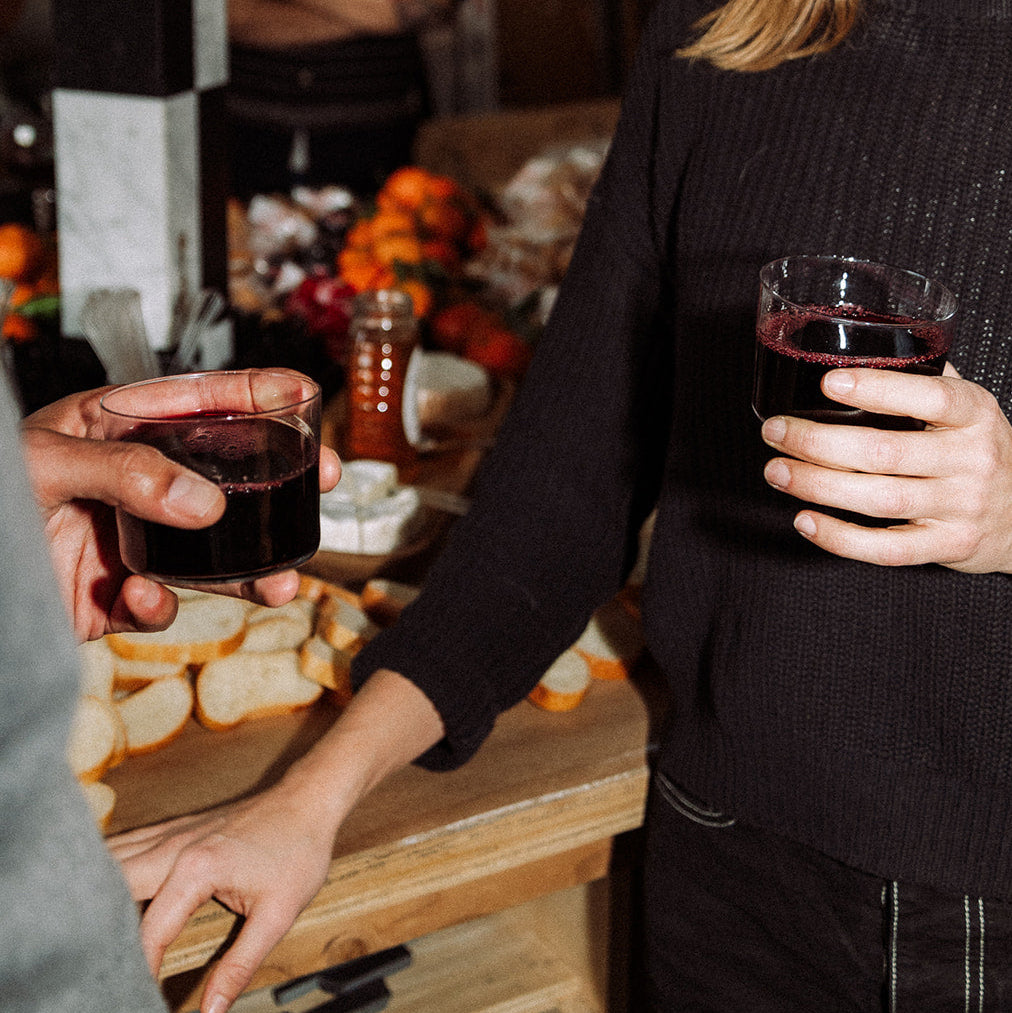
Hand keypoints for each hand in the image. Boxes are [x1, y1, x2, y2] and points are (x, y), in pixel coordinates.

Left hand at [22, 386, 340, 640]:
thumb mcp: (47, 464)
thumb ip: (128, 473)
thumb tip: (208, 505)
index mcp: (116, 431)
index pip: (197, 403)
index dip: (253, 393)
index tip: (304, 391)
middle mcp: (134, 484)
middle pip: (225, 477)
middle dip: (277, 482)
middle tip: (323, 480)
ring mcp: (132, 540)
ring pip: (213, 552)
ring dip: (251, 570)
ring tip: (283, 583)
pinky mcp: (119, 594)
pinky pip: (163, 602)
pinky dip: (161, 606)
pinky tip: (141, 598)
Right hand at [111, 782, 334, 1012]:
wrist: (308, 799)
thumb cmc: (298, 851)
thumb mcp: (278, 915)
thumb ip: (240, 965)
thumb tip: (211, 1011)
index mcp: (196, 869)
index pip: (149, 933)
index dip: (138, 972)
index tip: (134, 997)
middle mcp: (172, 848)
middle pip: (109, 888)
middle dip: (97, 929)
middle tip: (98, 967)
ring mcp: (170, 834)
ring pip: (110, 861)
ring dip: (96, 895)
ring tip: (89, 935)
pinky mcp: (174, 830)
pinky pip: (125, 847)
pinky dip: (108, 870)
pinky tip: (102, 892)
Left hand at [760, 364, 1011, 571]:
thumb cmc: (978, 452)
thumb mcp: (966, 409)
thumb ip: (921, 380)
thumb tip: (856, 348)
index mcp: (974, 414)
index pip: (928, 397)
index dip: (876, 389)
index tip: (828, 382)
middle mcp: (972, 459)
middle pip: (885, 451)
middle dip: (818, 442)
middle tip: (776, 432)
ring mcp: (961, 506)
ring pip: (879, 498)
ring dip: (817, 485)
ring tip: (777, 472)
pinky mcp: (948, 546)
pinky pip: (886, 548)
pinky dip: (840, 538)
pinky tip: (805, 520)